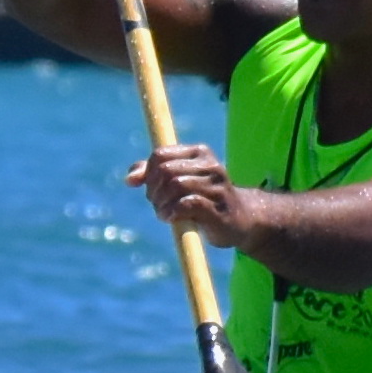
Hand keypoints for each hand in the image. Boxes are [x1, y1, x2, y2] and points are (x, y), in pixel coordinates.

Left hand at [127, 142, 245, 245]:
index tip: (151, 190)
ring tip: (163, 214)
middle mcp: (210, 165)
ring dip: (161, 204)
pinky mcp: (218, 208)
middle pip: (165, 171)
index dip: (148, 174)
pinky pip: (186, 204)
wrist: (242, 220)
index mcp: (199, 152)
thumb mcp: (181, 181)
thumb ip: (153, 175)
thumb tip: (129, 179)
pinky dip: (172, 212)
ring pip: (175, 186)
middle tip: (157, 205)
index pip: (160, 155)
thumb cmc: (205, 199)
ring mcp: (216, 186)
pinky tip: (172, 218)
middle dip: (153, 191)